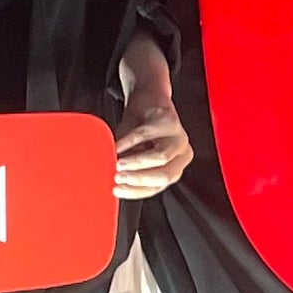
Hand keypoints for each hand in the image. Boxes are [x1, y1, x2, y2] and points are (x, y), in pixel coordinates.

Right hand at [109, 35, 190, 198]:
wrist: (146, 101)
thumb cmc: (139, 131)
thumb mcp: (131, 154)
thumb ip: (126, 169)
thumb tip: (110, 183)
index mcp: (173, 168)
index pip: (156, 187)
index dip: (136, 191)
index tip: (117, 190)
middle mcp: (181, 155)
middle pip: (164, 176)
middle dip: (138, 179)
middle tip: (117, 178)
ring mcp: (179, 137)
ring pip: (161, 157)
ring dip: (136, 163)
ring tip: (118, 163)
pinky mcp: (170, 120)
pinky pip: (148, 134)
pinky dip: (129, 141)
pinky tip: (117, 145)